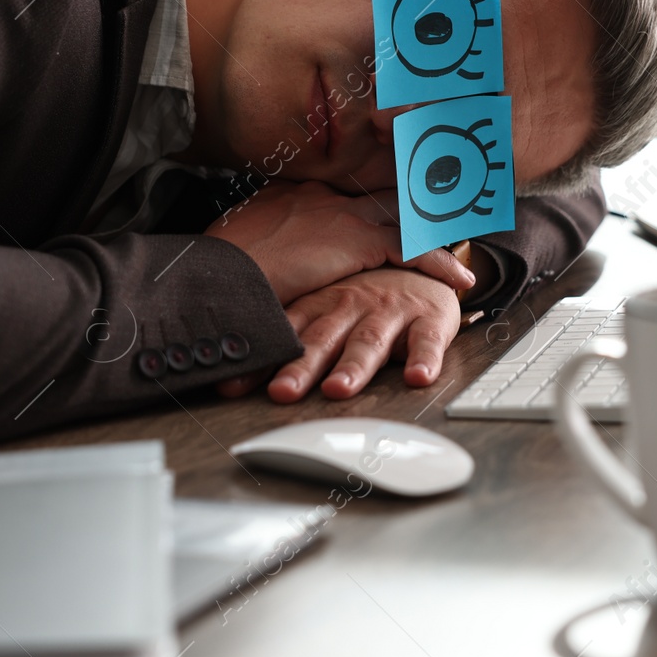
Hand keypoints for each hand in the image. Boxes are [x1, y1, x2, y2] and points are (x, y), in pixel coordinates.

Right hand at [205, 180, 473, 305]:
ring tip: (462, 239)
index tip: (388, 212)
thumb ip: (262, 243)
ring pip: (403, 216)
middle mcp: (320, 193)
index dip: (370, 204)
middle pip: (380, 194)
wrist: (220, 276)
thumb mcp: (237, 246)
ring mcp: (340, 212)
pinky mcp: (356, 239)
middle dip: (414, 202)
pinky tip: (458, 278)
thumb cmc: (220, 269)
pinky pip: (412, 249)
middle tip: (445, 208)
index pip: (343, 192)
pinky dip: (438, 264)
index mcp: (291, 192)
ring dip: (434, 230)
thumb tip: (264, 259)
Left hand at [217, 267, 461, 401]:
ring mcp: (388, 311)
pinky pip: (426, 341)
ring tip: (339, 389)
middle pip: (323, 340)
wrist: (425, 264)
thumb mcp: (322, 306)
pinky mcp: (427, 317)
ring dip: (353, 366)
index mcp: (320, 303)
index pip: (286, 336)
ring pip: (369, 341)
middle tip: (281, 392)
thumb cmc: (367, 294)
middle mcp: (351, 305)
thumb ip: (286, 336)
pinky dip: (423, 359)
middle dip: (301, 367)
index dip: (262, 360)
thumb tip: (229, 373)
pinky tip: (417, 377)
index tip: (233, 385)